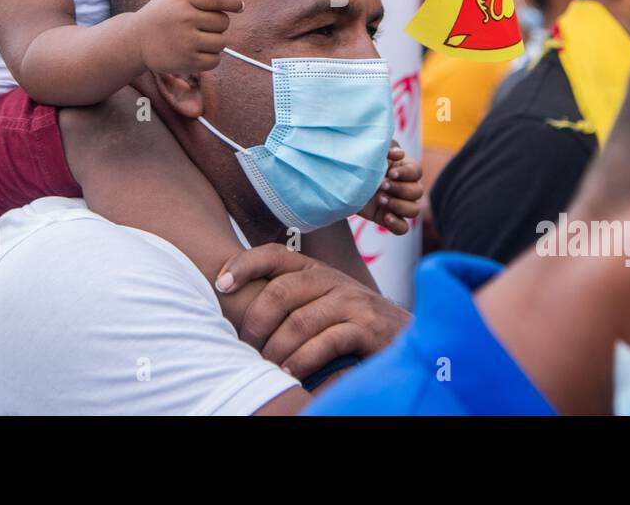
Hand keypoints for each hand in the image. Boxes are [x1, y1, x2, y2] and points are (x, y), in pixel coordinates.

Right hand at [134, 0, 242, 73]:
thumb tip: (236, 4)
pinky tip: (198, 53)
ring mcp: (186, 41)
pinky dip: (211, 58)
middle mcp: (185, 19)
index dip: (232, 2)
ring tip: (198, 40)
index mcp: (182, 0)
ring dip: (215, 42)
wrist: (135, 41)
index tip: (239, 7)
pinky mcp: (187, 61)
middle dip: (218, 25)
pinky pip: (215, 60)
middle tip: (202, 27)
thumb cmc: (160, 17)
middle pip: (223, 22)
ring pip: (221, 42)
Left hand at [215, 244, 409, 380]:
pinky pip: (324, 342)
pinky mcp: (368, 327)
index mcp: (317, 272)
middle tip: (245, 347)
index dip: (244, 264)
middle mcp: (333, 280)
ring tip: (267, 366)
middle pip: (280, 292)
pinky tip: (291, 373)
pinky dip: (302, 360)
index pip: (274, 255)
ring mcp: (352, 302)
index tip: (221, 284)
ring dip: (276, 349)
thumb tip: (242, 309)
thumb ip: (293, 302)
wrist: (408, 340)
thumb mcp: (323, 305)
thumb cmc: (355, 328)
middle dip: (255, 322)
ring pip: (298, 321)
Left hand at [357, 141, 422, 234]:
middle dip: (400, 189)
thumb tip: (400, 153)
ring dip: (400, 206)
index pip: (417, 171)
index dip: (406, 173)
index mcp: (402, 168)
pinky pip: (403, 228)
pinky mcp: (386, 218)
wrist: (338, 179)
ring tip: (381, 200)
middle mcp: (403, 187)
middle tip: (382, 186)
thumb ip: (387, 146)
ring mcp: (396, 204)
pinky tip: (386, 217)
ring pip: (414, 210)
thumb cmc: (357, 161)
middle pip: (418, 192)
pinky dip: (398, 224)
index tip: (390, 173)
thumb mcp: (371, 150)